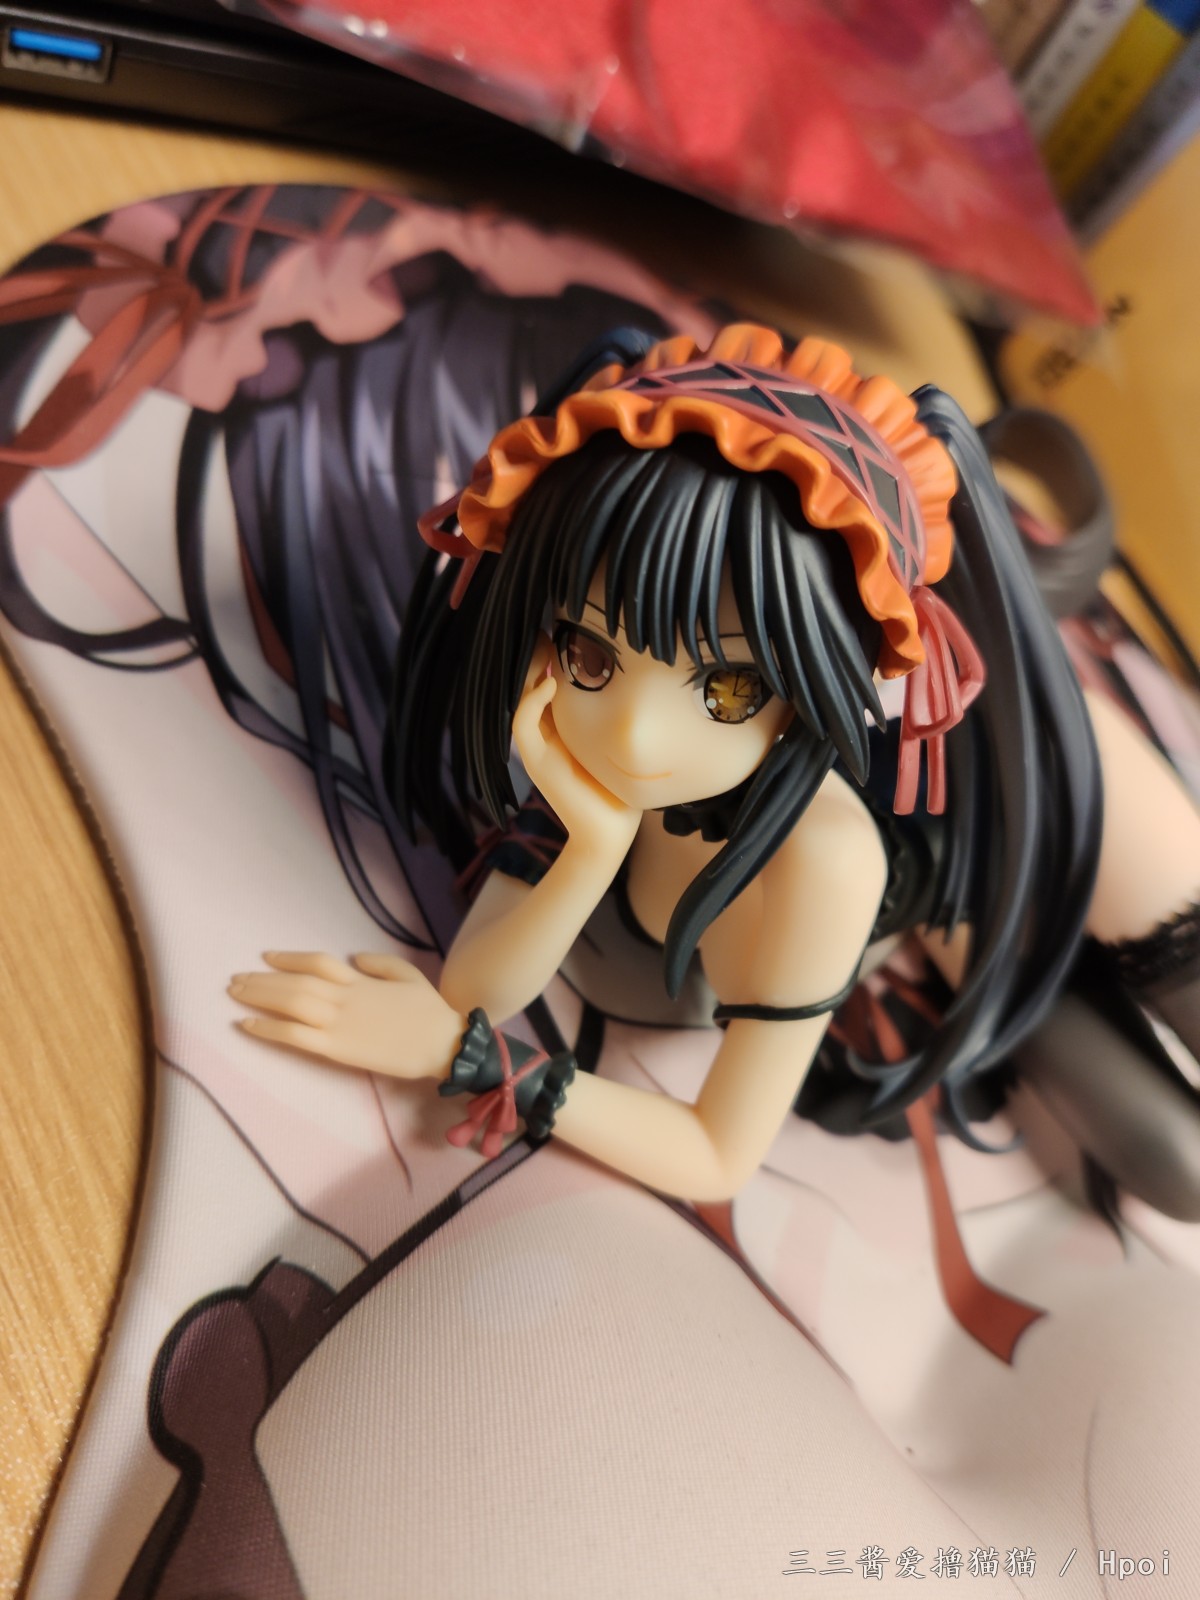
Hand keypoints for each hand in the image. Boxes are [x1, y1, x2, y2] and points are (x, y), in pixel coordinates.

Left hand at [229, 951, 466, 1079]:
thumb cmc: (428, 1011)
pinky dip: (268, 1029)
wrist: (442, 1043)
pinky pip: (295, 1036)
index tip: (266, 956)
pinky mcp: (337, 1049)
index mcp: (359, 980)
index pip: (316, 962)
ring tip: (235, 994)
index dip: (289, 958)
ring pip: (290, 1004)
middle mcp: (343, 997)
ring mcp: (338, 1023)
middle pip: (294, 982)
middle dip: (262, 979)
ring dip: (259, 997)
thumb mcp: (408, 975)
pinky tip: (247, 1025)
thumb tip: (354, 958)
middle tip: (236, 979)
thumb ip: (379, 963)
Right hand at [513, 635, 641, 858]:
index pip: (545, 679)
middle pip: (528, 682)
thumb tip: (632, 675)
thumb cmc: (620, 787)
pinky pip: (522, 722)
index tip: (562, 628)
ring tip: (544, 644)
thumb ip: (613, 713)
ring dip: (529, 669)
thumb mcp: (617, 740)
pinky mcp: (535, 761)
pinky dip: (532, 700)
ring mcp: (536, 746)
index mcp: (560, 725)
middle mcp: (544, 732)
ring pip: (520, 696)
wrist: (611, 831)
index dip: (548, 653)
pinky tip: (551, 683)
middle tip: (549, 627)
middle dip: (535, 653)